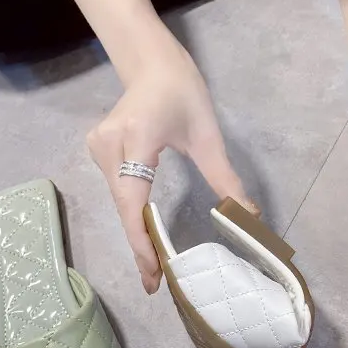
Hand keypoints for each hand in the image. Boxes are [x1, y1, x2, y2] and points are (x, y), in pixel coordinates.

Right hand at [86, 39, 252, 292]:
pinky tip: (145, 234)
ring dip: (136, 231)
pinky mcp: (98, 150)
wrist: (152, 64)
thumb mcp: (208, 135)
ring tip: (153, 266)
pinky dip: (132, 213)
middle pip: (125, 206)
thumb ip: (225, 178)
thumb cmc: (184, 92)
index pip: (134, 199)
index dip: (141, 240)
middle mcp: (108, 146)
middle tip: (157, 283)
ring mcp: (98, 148)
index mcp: (137, 138)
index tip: (153, 273)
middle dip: (141, 245)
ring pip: (120, 200)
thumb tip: (248, 216)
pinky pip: (118, 190)